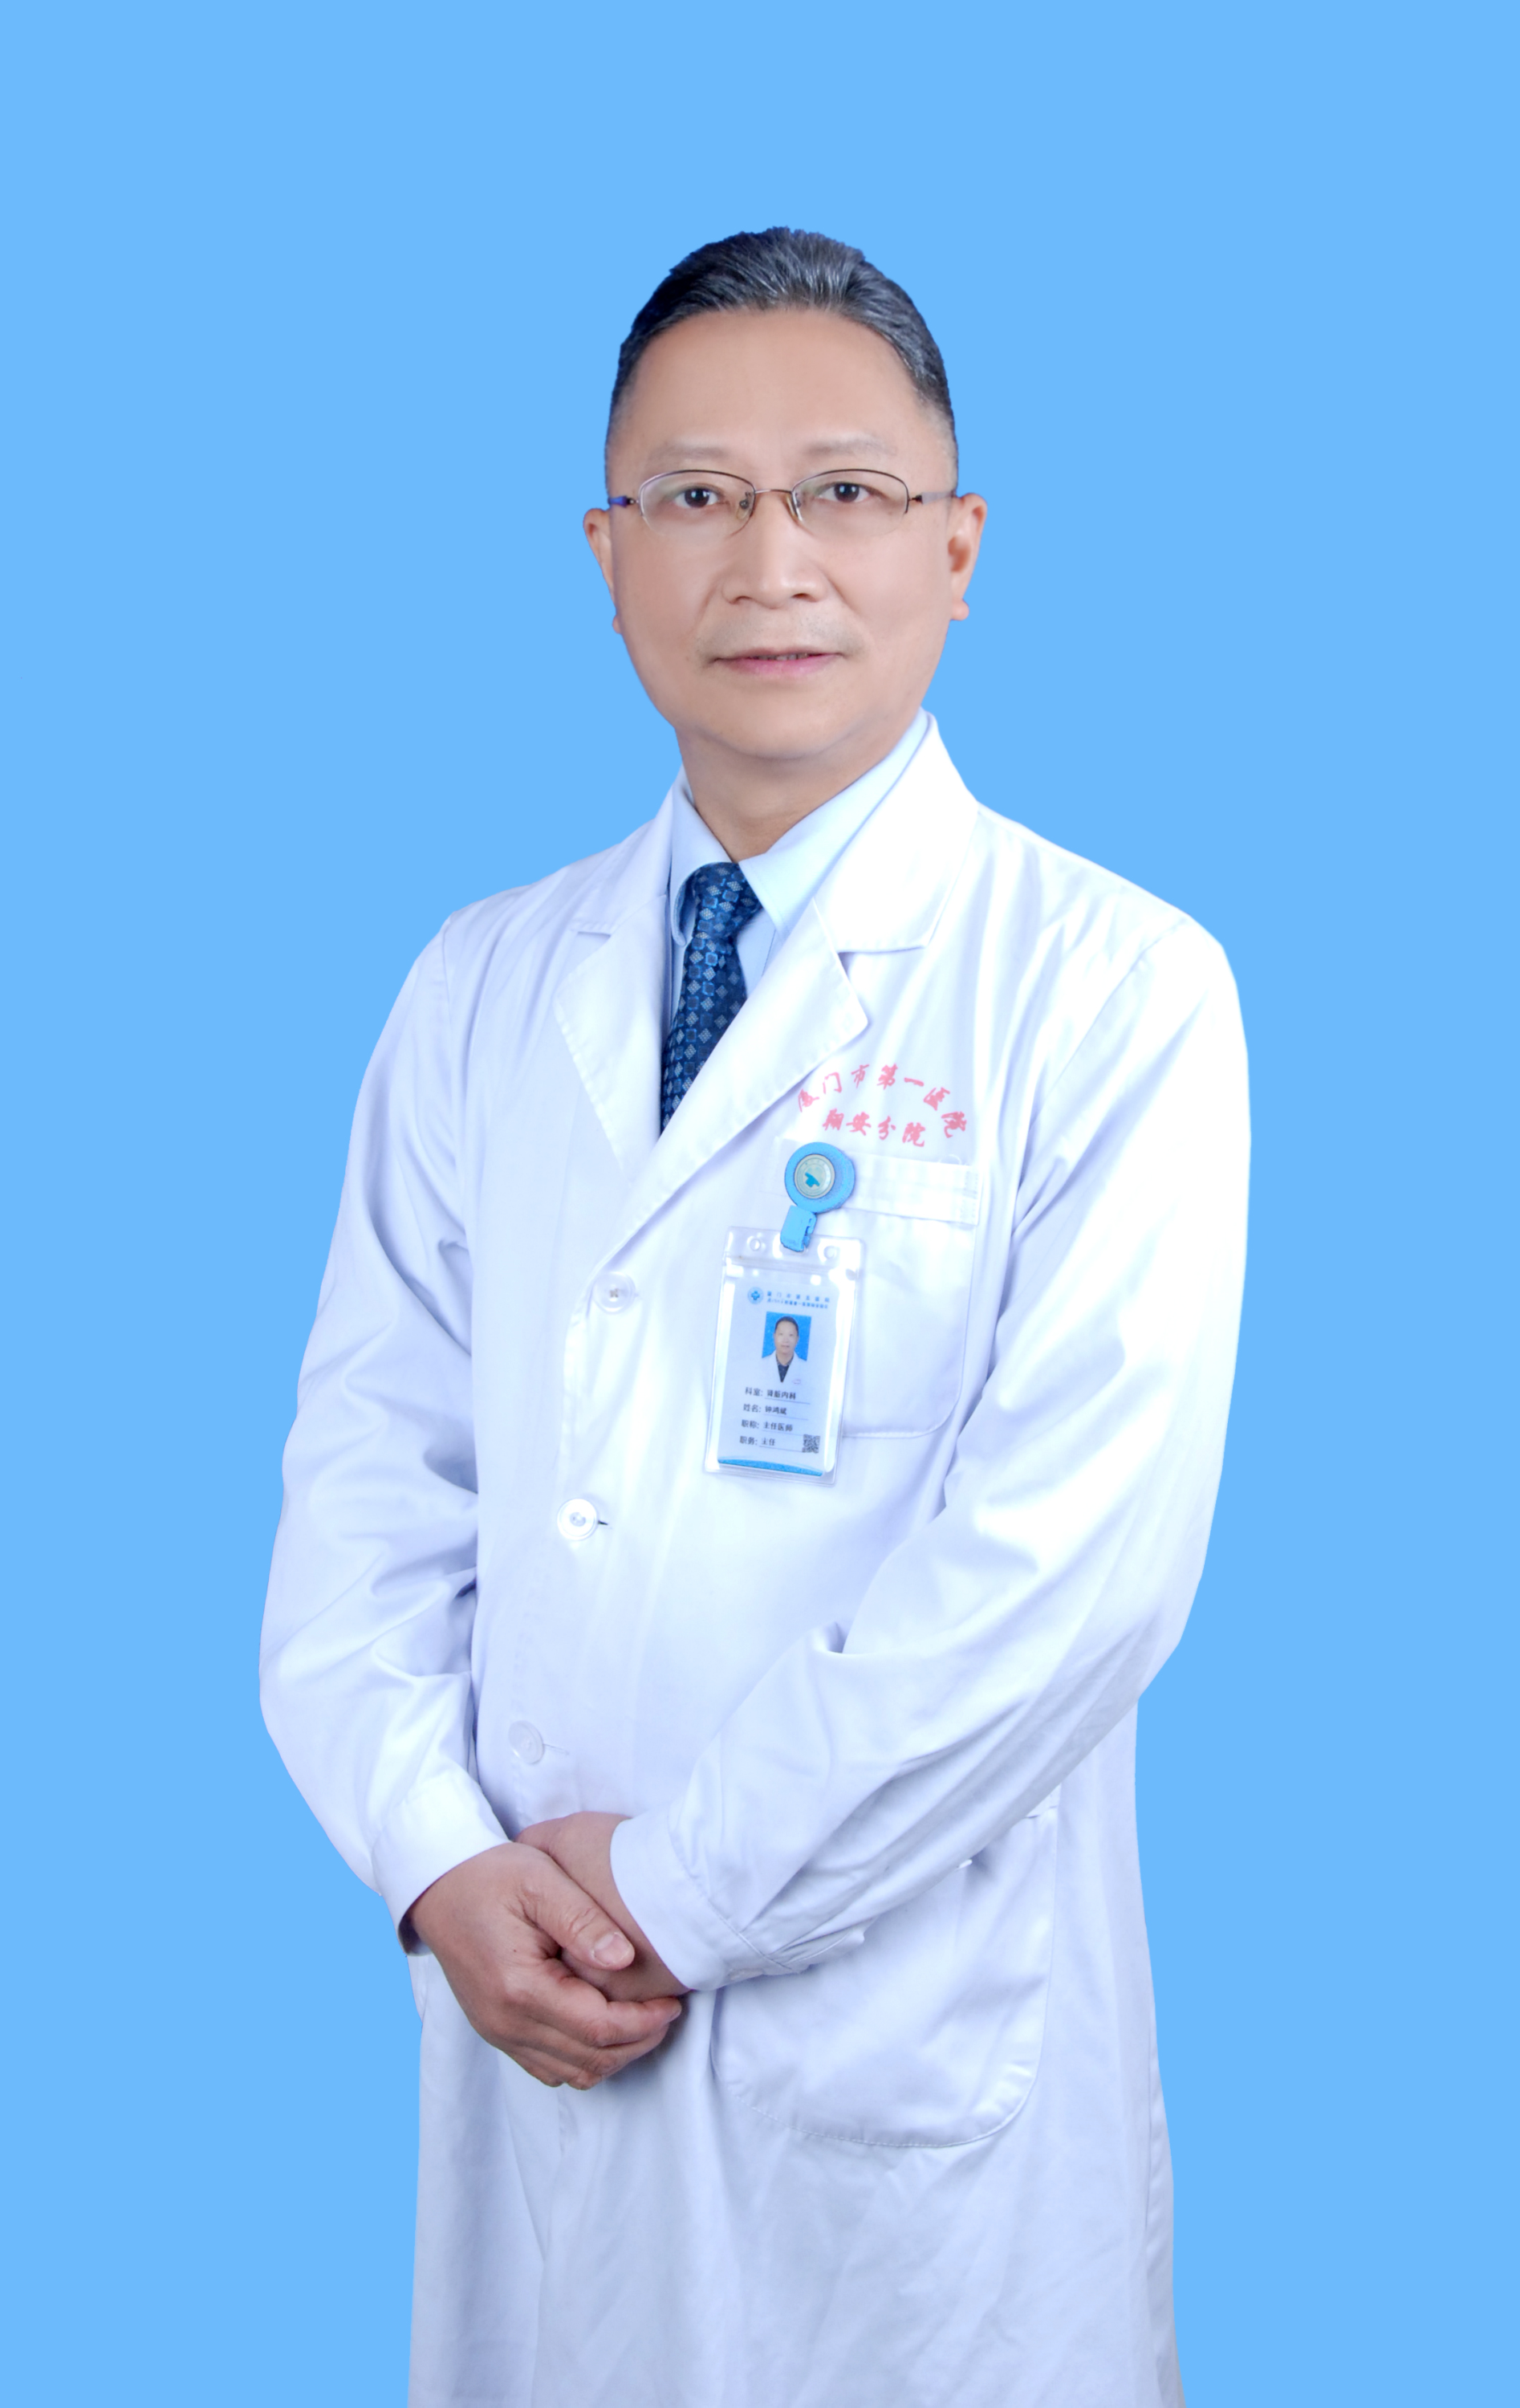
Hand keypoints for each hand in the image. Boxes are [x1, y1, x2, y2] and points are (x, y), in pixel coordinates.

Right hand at [405, 1842, 682, 2088]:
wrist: (439, 1885)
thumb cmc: (492, 1875)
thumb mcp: (541, 1881)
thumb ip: (583, 1922)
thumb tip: (625, 1959)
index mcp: (520, 1988)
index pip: (597, 2028)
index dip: (643, 2022)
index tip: (673, 2003)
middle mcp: (505, 2023)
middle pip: (590, 2060)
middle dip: (638, 2042)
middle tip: (668, 2012)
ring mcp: (498, 2033)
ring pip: (572, 2073)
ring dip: (614, 2055)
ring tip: (644, 2021)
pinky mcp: (496, 2032)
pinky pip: (549, 2067)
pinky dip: (585, 2057)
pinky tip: (606, 2027)